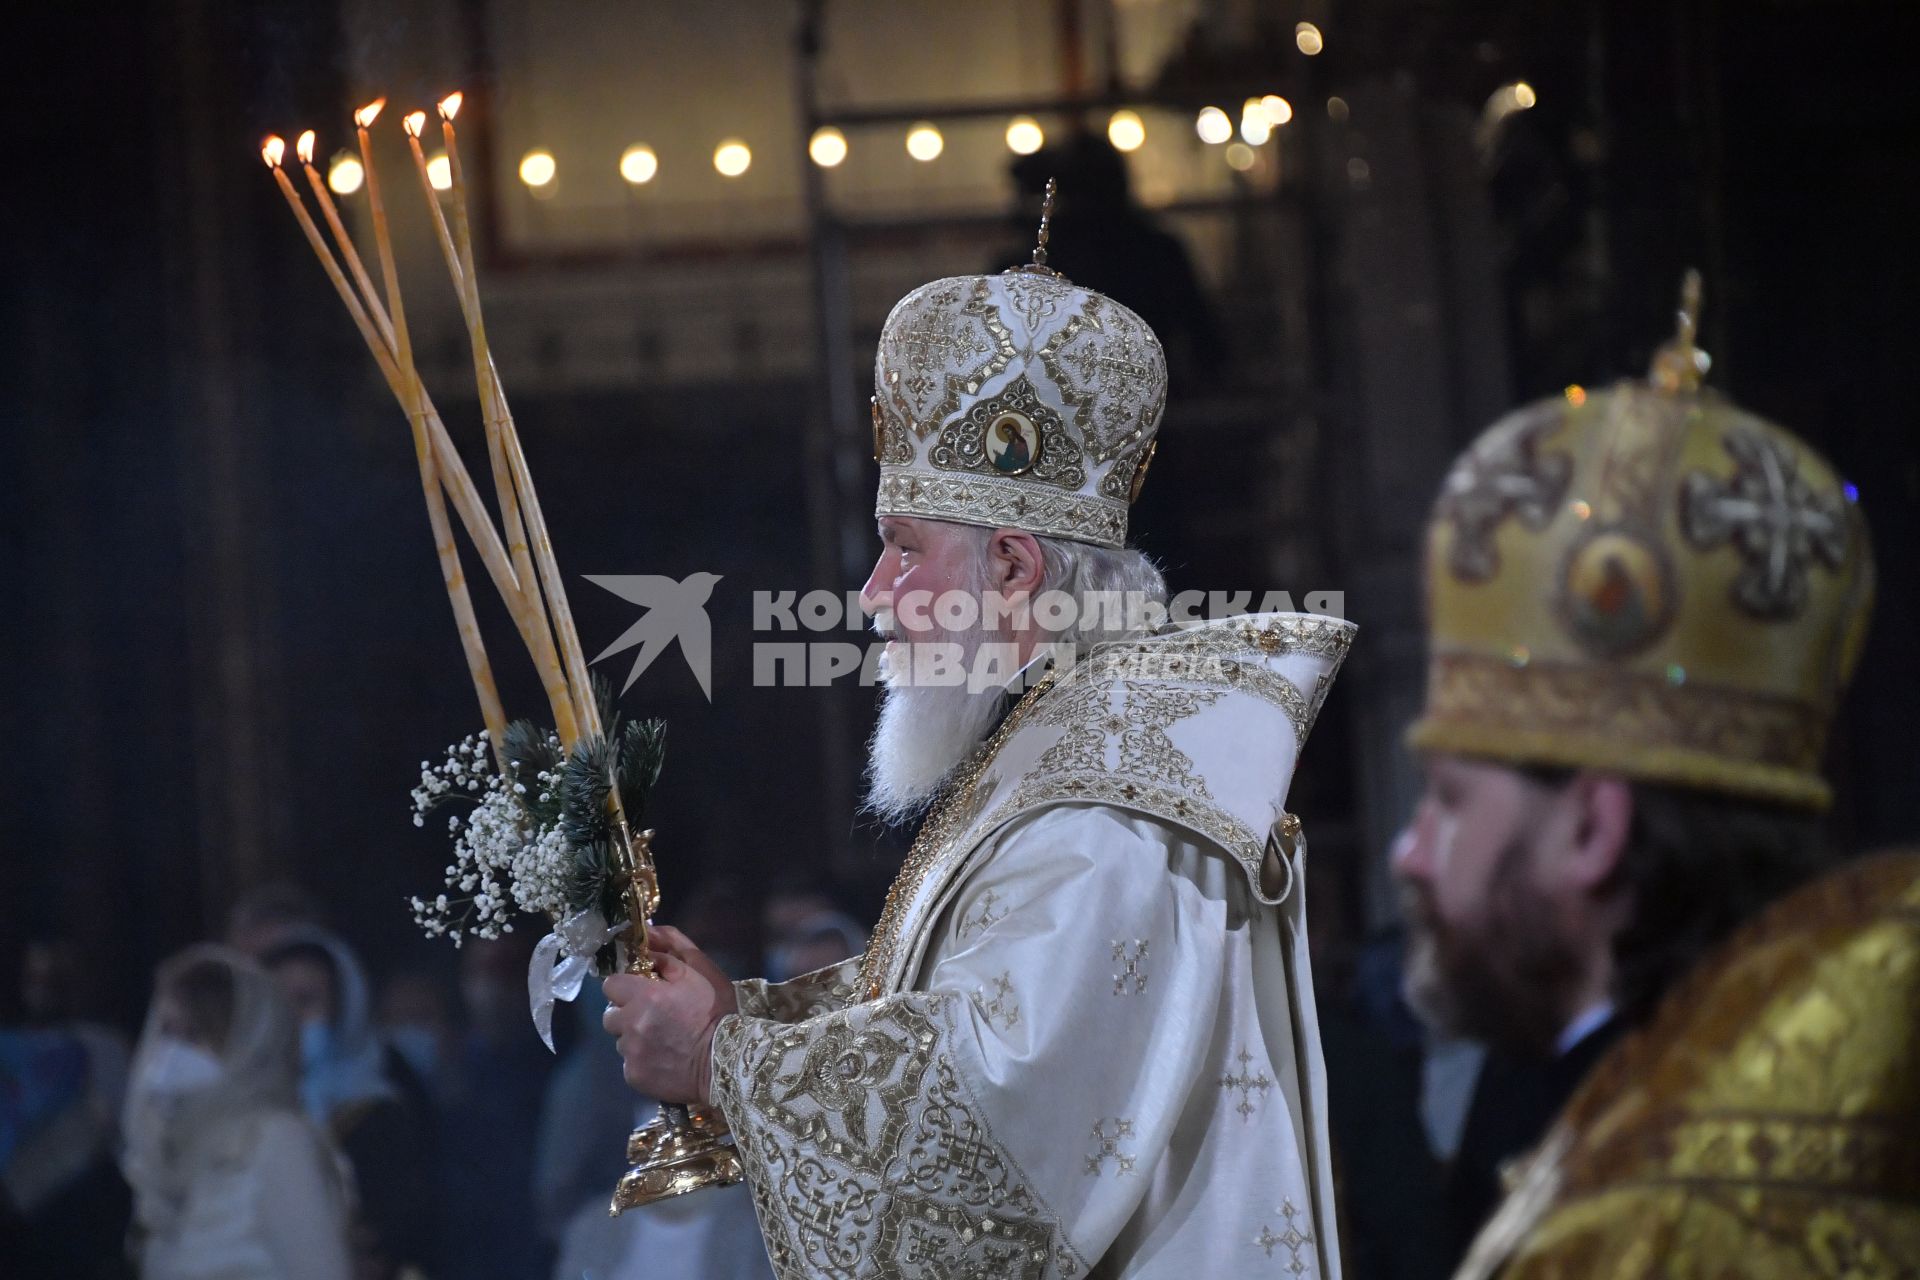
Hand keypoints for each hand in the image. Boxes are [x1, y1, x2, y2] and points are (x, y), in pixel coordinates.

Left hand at [601, 926, 737, 1104]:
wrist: (729, 1062)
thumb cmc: (718, 1012)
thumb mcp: (701, 971)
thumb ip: (671, 948)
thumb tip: (646, 933)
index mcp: (645, 996)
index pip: (610, 985)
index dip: (626, 986)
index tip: (642, 992)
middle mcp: (631, 1025)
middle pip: (610, 1015)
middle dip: (627, 1013)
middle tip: (653, 1016)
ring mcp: (631, 1054)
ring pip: (621, 1040)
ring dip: (635, 1037)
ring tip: (663, 1039)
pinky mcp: (635, 1077)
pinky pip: (630, 1064)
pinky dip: (642, 1061)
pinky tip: (665, 1058)